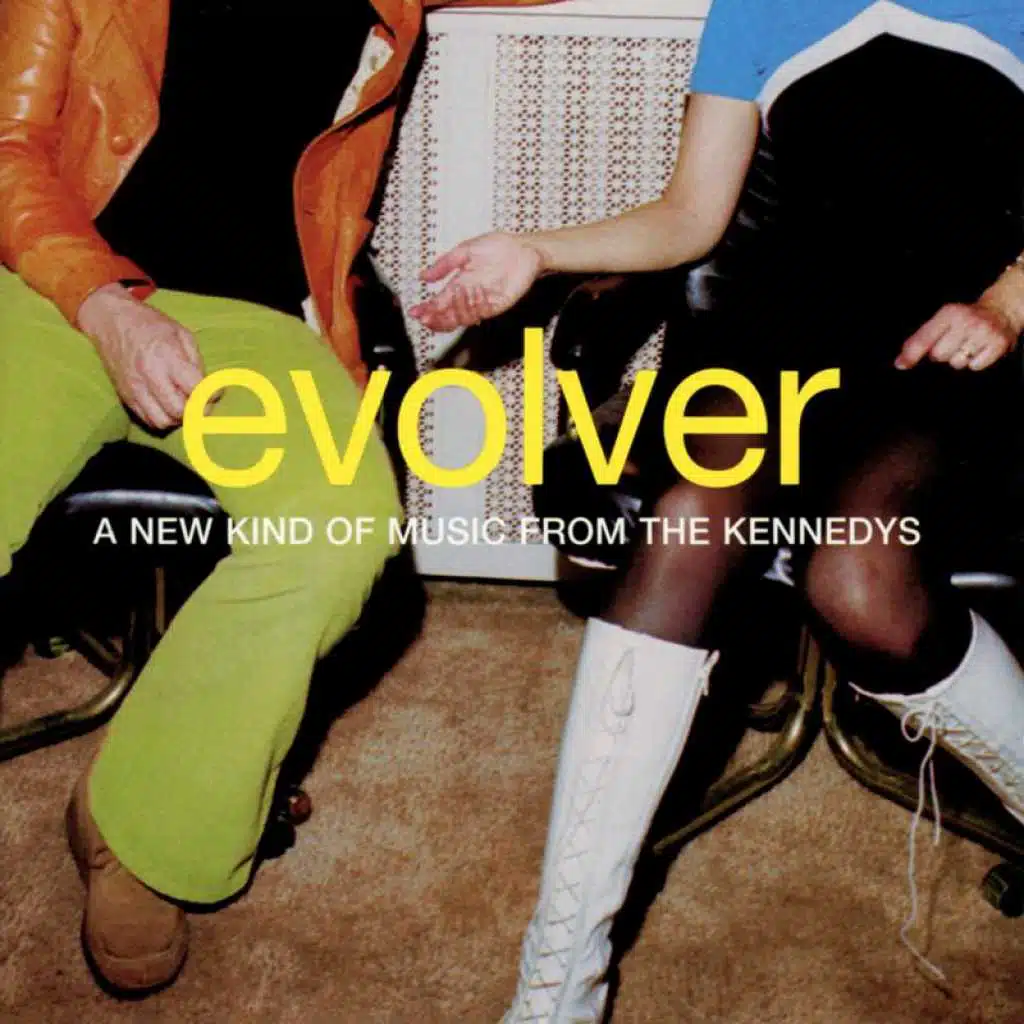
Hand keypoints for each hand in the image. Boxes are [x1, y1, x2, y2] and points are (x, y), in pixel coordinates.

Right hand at [77, 283, 204, 428]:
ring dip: (178, 419)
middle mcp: (150, 376)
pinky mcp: (125, 396)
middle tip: (200, 403)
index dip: (210, 396)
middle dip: (195, 411)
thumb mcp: (182, 334)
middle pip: (178, 411)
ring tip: (183, 406)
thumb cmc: (151, 325)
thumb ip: (196, 362)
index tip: (215, 393)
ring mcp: (135, 389)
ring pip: (162, 421)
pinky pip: (146, 420)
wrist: (111, 321)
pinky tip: (167, 407)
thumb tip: (208, 388)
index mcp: (167, 358)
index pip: (195, 389)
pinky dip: (161, 419)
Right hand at [409, 232, 544, 331]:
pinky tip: (468, 298)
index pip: (440, 302)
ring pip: (463, 317)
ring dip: (453, 312)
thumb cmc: (498, 247)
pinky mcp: (498, 305)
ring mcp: (483, 302)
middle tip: (426, 318)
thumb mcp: (464, 251)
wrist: (523, 249)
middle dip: (436, 318)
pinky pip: (482, 312)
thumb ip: (444, 264)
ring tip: (449, 302)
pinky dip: (472, 307)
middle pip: (449, 315)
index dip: (427, 309)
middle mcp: (470, 296)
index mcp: (459, 283)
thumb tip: (423, 276)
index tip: (416, 312)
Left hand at [895, 301, 1017, 371]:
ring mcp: (984, 332)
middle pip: (939, 355)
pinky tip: (980, 349)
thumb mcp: (943, 320)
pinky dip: (976, 362)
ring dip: (959, 358)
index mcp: (949, 313)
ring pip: (956, 363)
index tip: (901, 365)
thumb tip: (901, 362)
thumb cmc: (965, 319)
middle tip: (954, 342)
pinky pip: (974, 366)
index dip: (912, 354)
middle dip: (942, 353)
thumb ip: (921, 338)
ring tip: (968, 344)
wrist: (1001, 311)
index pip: (925, 337)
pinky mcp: (998, 344)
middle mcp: (967, 321)